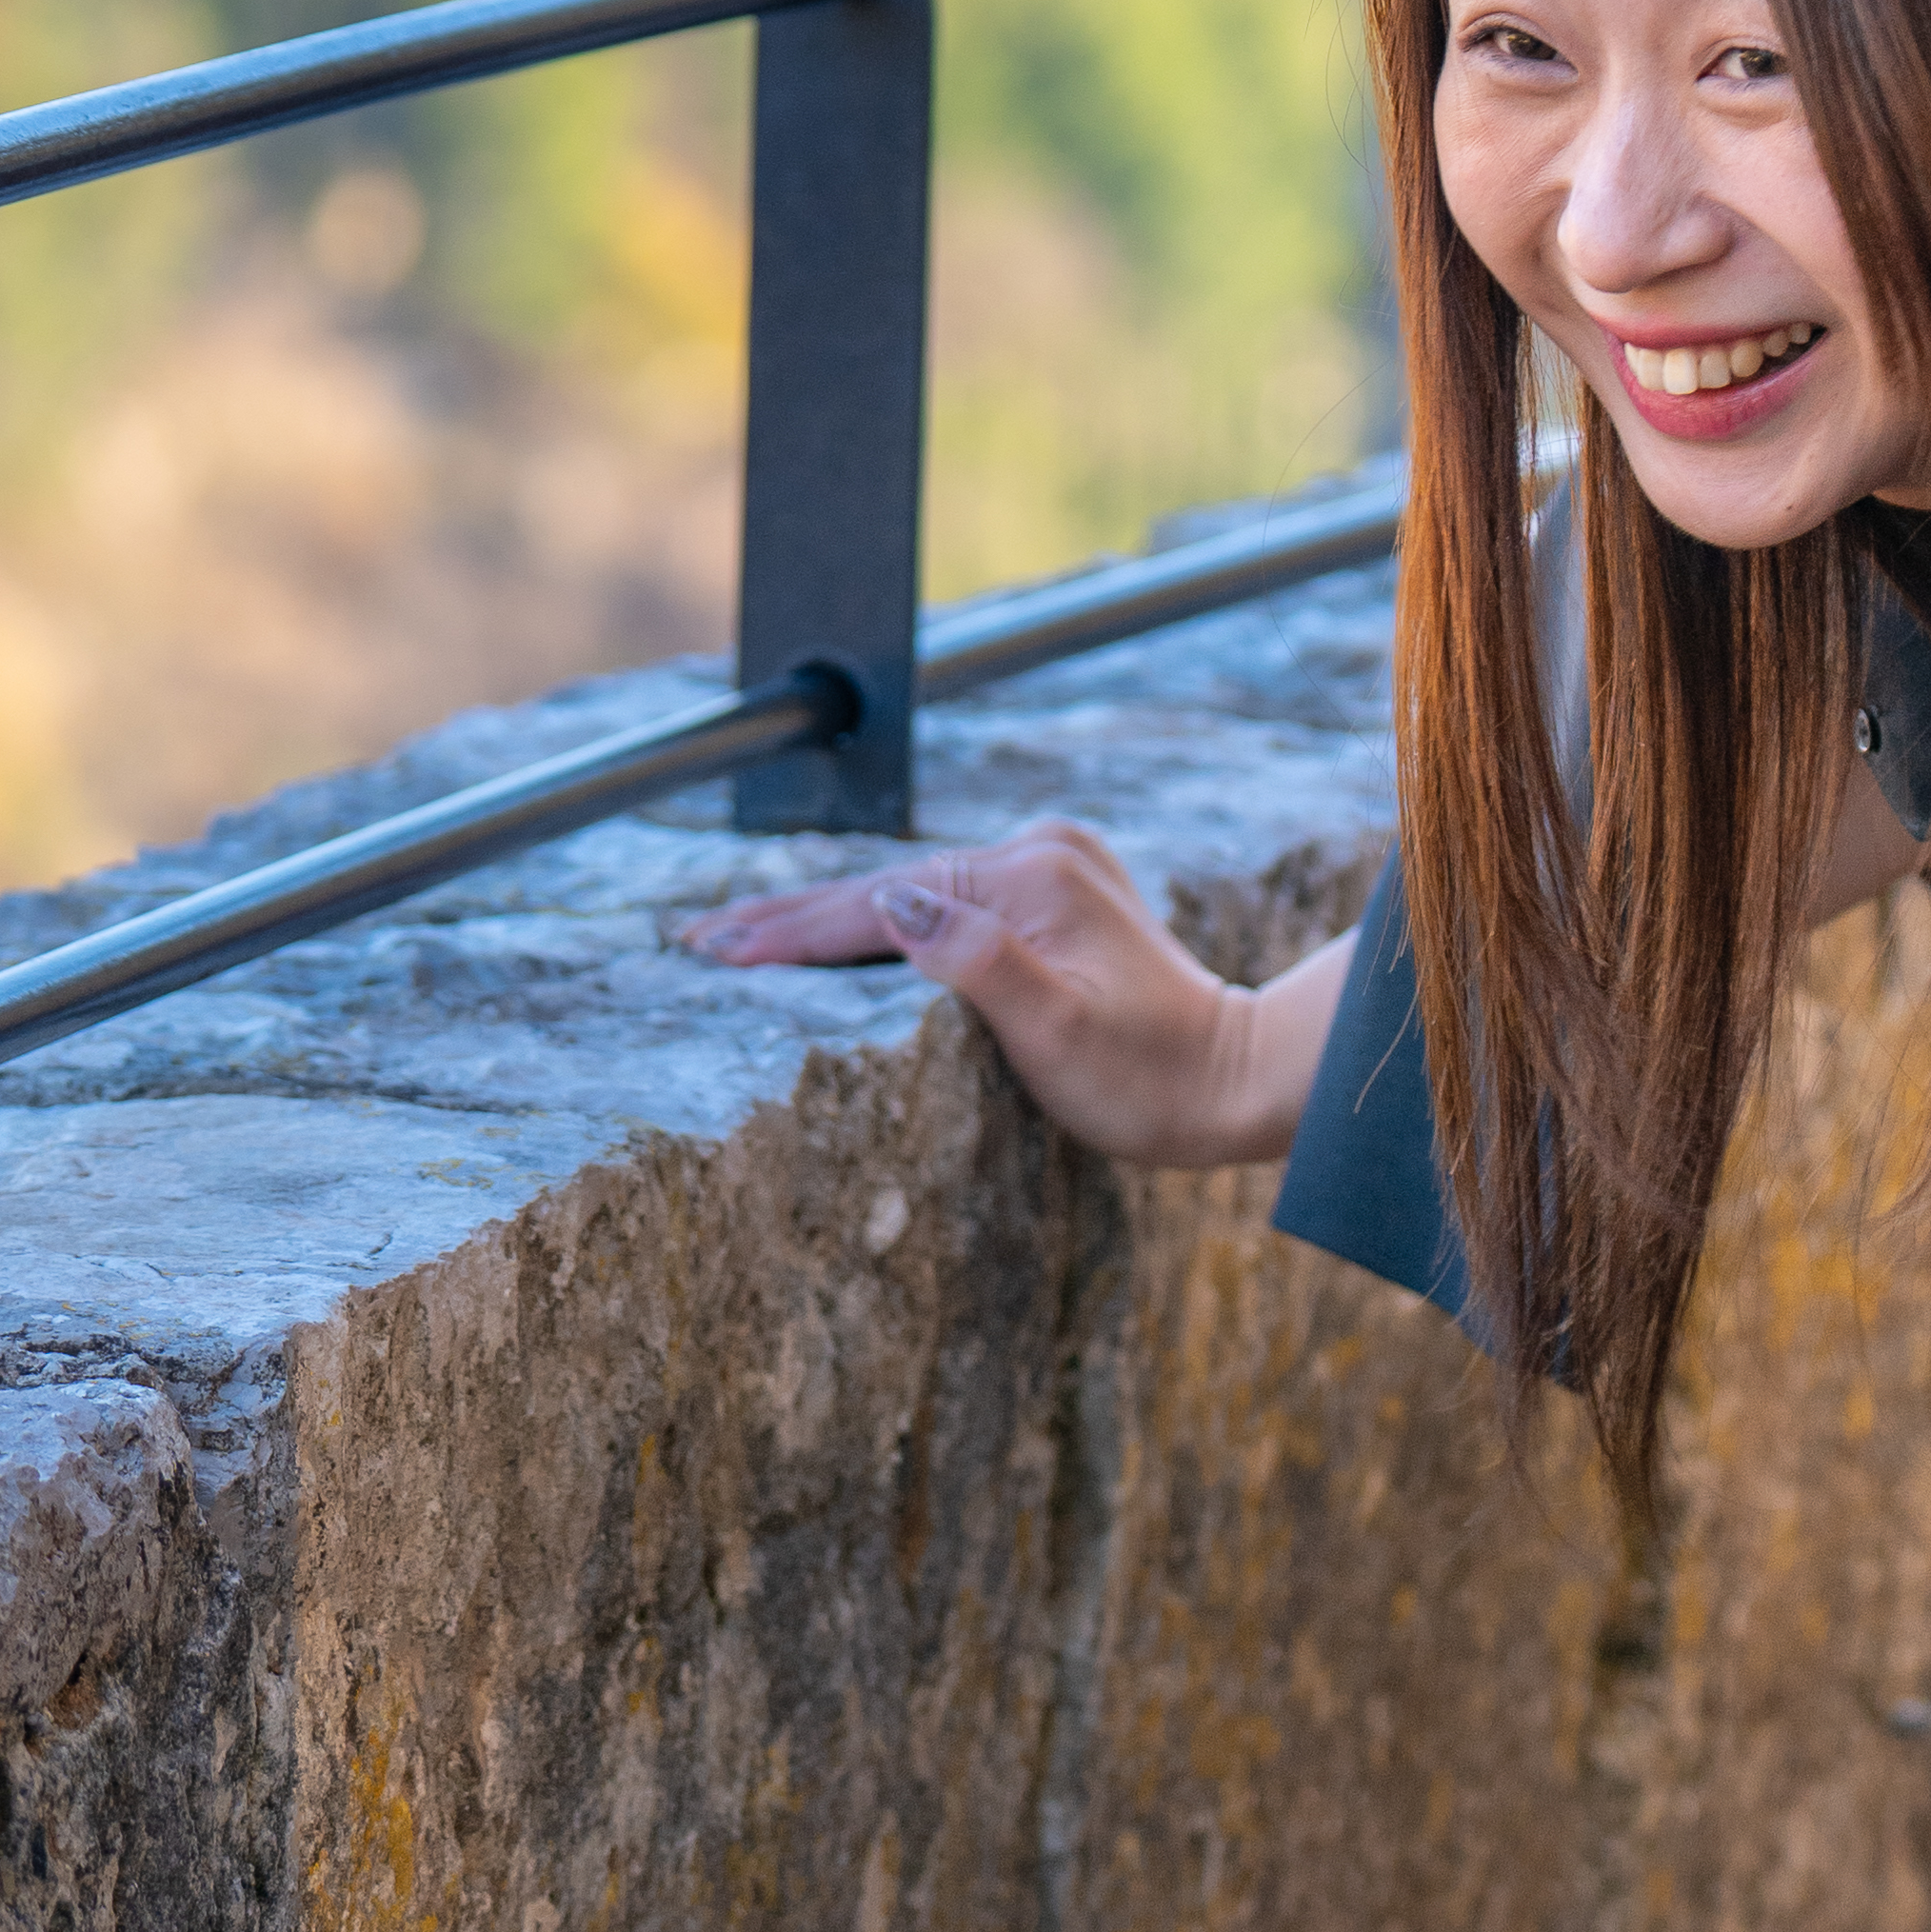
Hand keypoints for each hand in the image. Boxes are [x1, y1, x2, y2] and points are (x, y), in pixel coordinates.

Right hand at [681, 818, 1310, 1167]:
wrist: (1235, 1074)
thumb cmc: (1149, 1080)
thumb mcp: (1059, 1035)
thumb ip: (974, 959)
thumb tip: (894, 900)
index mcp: (1027, 878)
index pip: (878, 905)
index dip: (788, 931)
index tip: (709, 947)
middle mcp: (1037, 851)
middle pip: (887, 886)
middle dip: (790, 917)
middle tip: (695, 939)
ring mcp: (1051, 864)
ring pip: (911, 889)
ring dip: (831, 916)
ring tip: (743, 937)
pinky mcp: (1058, 889)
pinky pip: (947, 899)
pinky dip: (886, 918)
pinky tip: (839, 930)